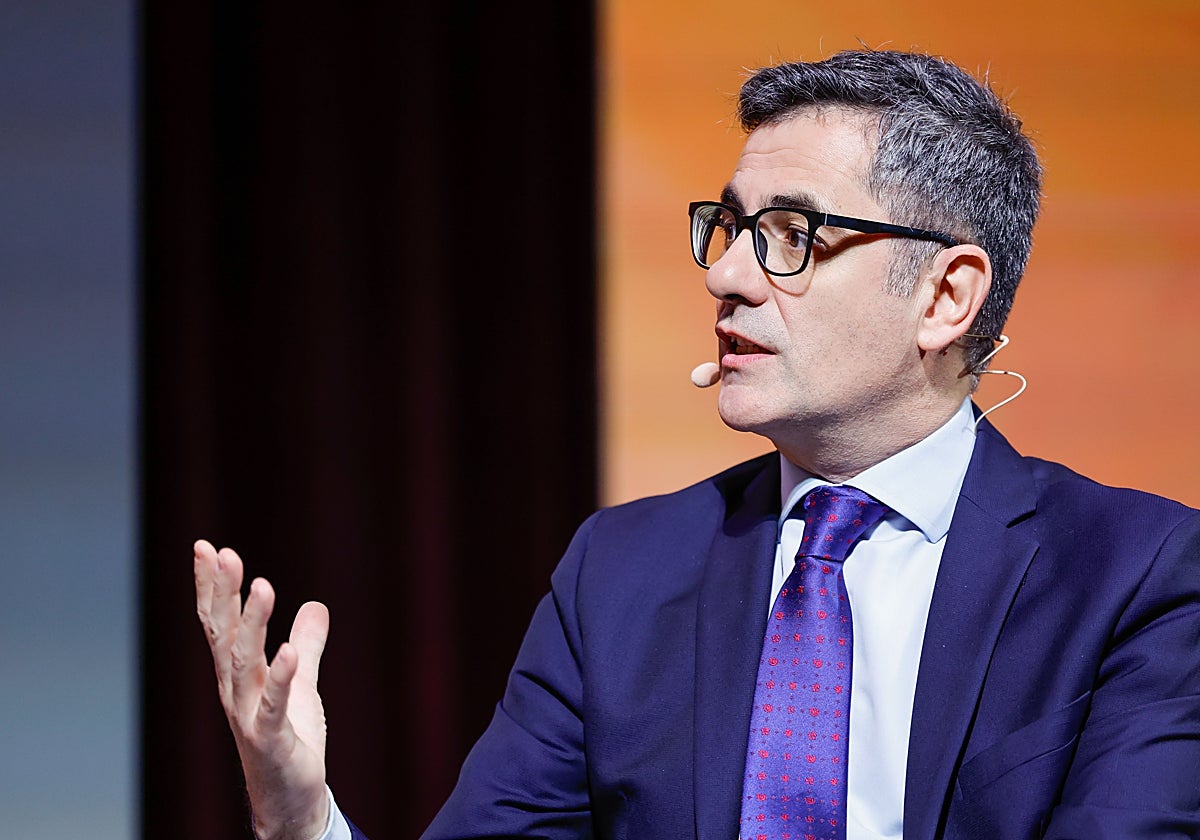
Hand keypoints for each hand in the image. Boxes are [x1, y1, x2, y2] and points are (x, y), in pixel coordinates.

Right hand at [194, 539, 330, 839]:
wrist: (290, 799)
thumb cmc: (290, 739)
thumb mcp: (303, 683)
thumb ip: (307, 644)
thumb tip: (315, 605)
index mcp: (240, 674)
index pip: (219, 624)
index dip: (212, 587)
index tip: (207, 548)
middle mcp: (236, 691)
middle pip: (224, 636)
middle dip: (222, 594)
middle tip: (222, 554)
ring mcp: (250, 715)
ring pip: (245, 664)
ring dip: (252, 625)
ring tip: (262, 586)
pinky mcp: (274, 739)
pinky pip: (275, 706)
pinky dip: (281, 679)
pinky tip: (289, 653)